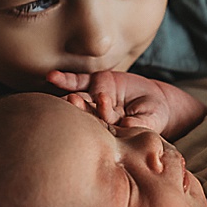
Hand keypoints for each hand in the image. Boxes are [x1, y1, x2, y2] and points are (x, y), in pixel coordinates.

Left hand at [49, 68, 175, 131]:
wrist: (154, 102)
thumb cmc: (153, 116)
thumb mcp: (151, 120)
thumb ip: (139, 123)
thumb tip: (128, 125)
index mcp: (111, 128)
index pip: (103, 123)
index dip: (102, 114)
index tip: (103, 103)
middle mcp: (99, 115)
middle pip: (87, 112)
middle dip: (80, 107)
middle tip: (74, 101)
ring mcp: (94, 98)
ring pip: (80, 97)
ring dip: (71, 96)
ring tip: (65, 94)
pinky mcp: (94, 82)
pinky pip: (77, 81)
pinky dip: (64, 79)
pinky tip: (52, 77)